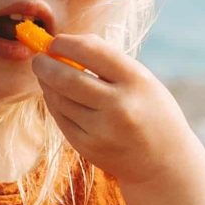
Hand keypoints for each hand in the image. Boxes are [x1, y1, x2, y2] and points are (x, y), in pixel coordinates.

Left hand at [31, 35, 201, 189]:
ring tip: (46, 75)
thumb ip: (107, 61)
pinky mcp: (89, 147)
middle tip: (38, 59)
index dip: (65, 43)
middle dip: (45, 65)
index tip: (56, 42)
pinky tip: (55, 96)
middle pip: (67, 78)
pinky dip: (53, 103)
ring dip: (47, 84)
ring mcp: (102, 130)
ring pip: (59, 100)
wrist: (166, 162)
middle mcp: (119, 106)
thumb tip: (63, 44)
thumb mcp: (142, 80)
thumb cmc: (151, 111)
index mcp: (136, 81)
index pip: (89, 51)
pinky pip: (61, 119)